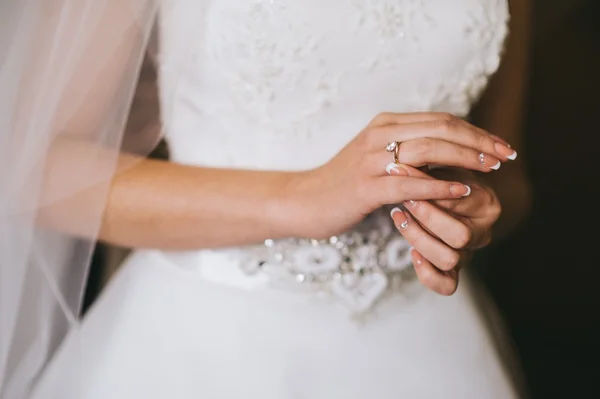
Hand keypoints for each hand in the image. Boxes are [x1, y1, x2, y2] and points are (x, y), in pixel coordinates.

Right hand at [284, 112, 513, 238]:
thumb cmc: (345, 183)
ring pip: (428, 150)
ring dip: (465, 158)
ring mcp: (371, 159)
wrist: (305, 200)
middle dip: (479, 141)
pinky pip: (408, 182)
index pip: (441, 120)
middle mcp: (379, 135)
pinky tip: (460, 190)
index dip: (475, 131)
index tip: (500, 145)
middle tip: (506, 155)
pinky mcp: (365, 186)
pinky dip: (438, 186)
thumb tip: (450, 156)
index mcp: (386, 124)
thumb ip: (409, 151)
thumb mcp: (378, 158)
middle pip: (440, 129)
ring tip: (490, 169)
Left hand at [389, 166, 500, 294]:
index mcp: (488, 205)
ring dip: (419, 238)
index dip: (429, 188)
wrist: (435, 197)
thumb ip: (431, 166)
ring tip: (399, 217)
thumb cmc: (438, 178)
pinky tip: (411, 253)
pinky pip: (446, 285)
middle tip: (404, 199)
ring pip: (449, 259)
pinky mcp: (454, 272)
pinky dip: (427, 273)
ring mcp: (468, 254)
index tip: (402, 172)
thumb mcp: (439, 167)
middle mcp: (483, 233)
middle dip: (427, 217)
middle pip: (459, 236)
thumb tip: (402, 163)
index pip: (461, 200)